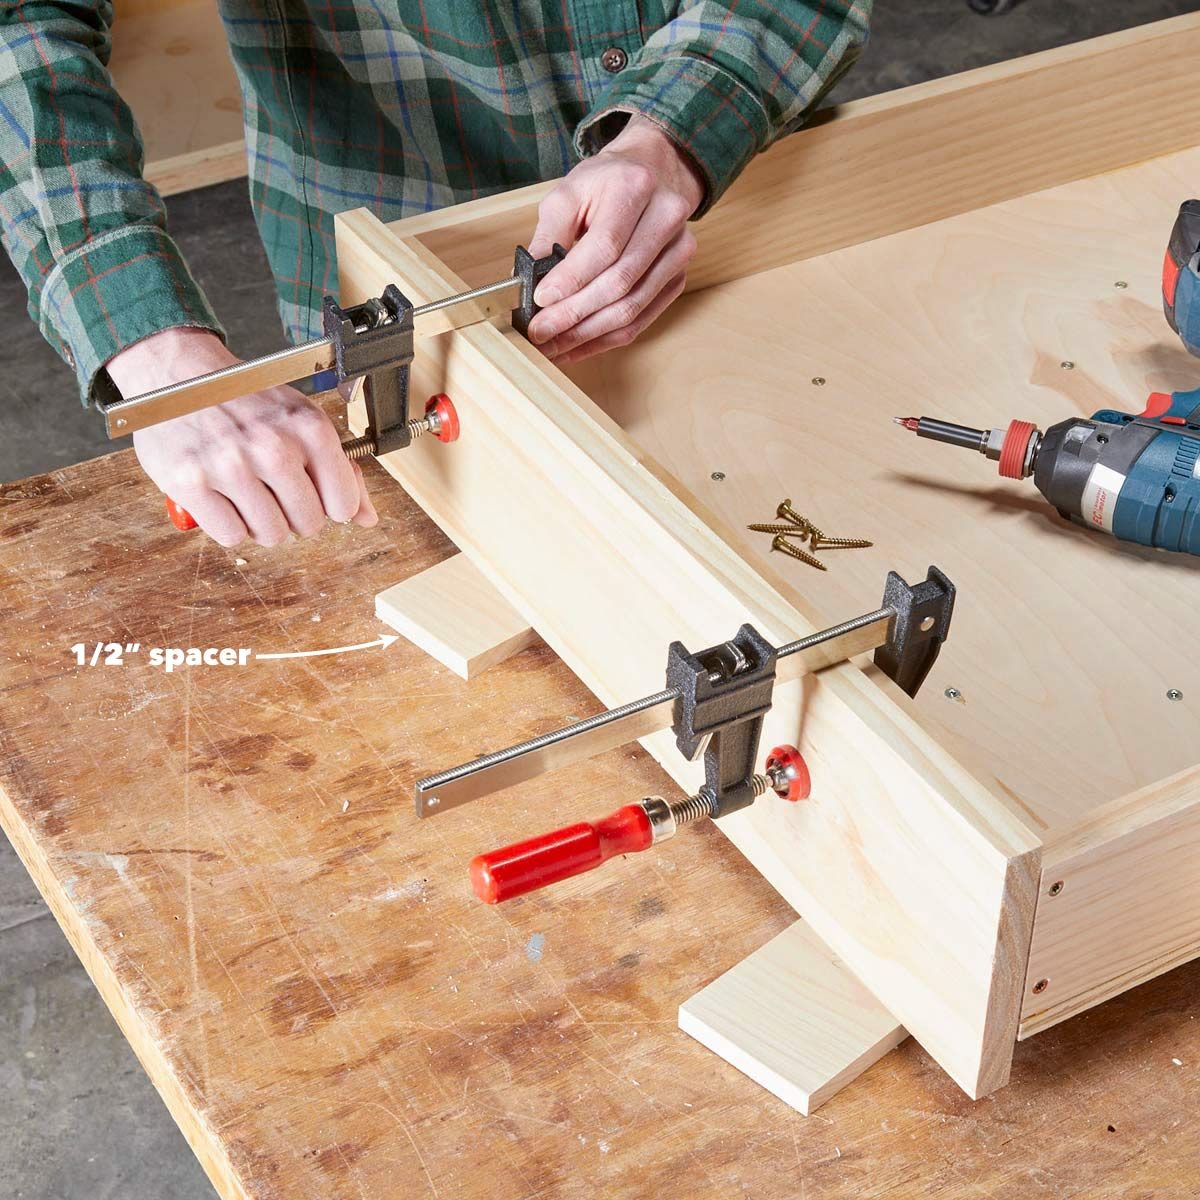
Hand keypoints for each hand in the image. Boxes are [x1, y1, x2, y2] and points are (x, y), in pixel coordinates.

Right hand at [110, 328, 377, 546]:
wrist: (178, 372)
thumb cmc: (247, 400)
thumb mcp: (302, 421)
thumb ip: (340, 470)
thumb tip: (367, 518)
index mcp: (309, 428)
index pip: (344, 505)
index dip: (330, 506)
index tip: (314, 493)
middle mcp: (272, 446)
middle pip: (308, 524)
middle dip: (294, 515)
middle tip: (273, 489)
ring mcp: (230, 465)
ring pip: (271, 535)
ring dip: (261, 523)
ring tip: (248, 492)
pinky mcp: (190, 482)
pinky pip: (231, 536)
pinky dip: (228, 525)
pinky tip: (223, 497)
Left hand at [526, 114, 703, 362]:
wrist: (650, 173)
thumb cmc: (606, 183)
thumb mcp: (569, 192)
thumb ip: (548, 234)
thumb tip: (529, 281)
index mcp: (636, 188)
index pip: (605, 246)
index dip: (572, 279)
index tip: (541, 299)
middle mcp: (666, 218)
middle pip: (620, 282)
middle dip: (574, 313)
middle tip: (540, 331)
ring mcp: (679, 252)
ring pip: (632, 307)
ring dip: (588, 334)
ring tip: (553, 345)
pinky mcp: (678, 278)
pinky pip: (641, 319)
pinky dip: (606, 338)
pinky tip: (578, 346)